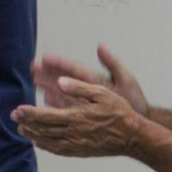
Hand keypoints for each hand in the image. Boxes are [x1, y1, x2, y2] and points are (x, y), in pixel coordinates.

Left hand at [11, 77, 140, 156]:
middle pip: (44, 128)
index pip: (47, 115)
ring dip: (33, 134)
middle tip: (13, 116)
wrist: (134, 137)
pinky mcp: (81, 152)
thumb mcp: (102, 93)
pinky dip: (46, 146)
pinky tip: (38, 142)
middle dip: (27, 122)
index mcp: (77, 117)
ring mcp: (77, 144)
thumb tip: (61, 81)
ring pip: (49, 141)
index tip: (17, 109)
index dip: (30, 113)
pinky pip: (59, 150)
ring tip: (21, 128)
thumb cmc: (119, 112)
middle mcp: (74, 133)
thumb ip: (80, 87)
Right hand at [33, 44, 148, 115]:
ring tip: (35, 80)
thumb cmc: (134, 102)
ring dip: (48, 86)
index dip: (59, 63)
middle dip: (48, 73)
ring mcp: (84, 101)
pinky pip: (65, 108)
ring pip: (62, 93)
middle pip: (63, 79)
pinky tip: (45, 101)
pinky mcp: (83, 114)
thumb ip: (112, 63)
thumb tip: (100, 46)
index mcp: (94, 79)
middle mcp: (86, 89)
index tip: (45, 57)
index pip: (73, 69)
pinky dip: (55, 104)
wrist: (138, 125)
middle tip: (32, 66)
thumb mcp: (126, 80)